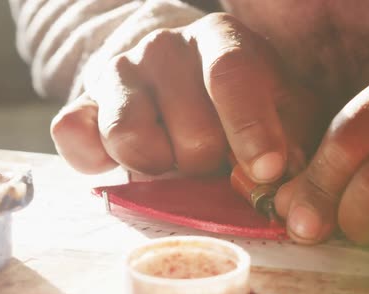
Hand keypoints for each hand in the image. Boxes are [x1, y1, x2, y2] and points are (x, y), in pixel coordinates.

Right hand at [51, 13, 321, 180]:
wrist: (182, 78)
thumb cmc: (244, 100)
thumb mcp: (285, 109)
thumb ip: (293, 139)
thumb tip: (275, 178)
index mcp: (221, 39)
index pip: (231, 75)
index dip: (250, 128)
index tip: (266, 171)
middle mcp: (164, 47)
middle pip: (192, 133)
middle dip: (212, 165)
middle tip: (217, 159)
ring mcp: (119, 72)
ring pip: (134, 143)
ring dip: (163, 169)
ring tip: (178, 158)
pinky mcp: (83, 103)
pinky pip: (76, 139)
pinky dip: (100, 161)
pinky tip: (131, 161)